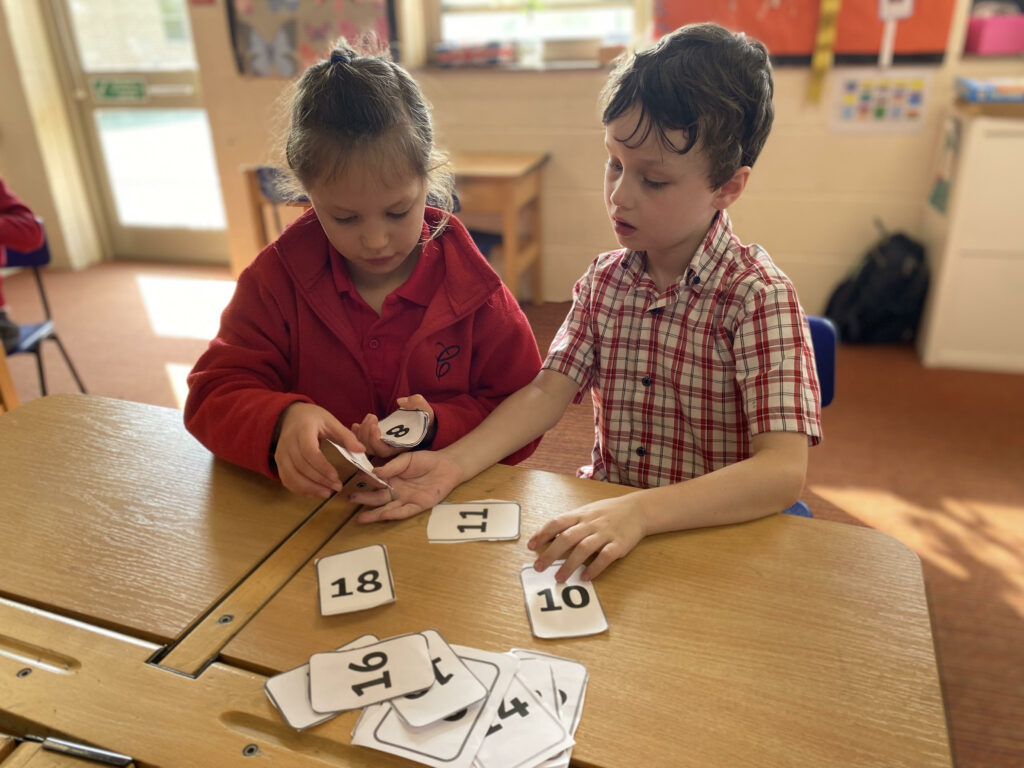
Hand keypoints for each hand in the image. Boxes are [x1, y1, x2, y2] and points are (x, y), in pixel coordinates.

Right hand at [274, 402, 363, 498]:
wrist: (290, 415)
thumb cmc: (313, 418)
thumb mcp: (331, 421)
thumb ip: (346, 436)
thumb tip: (361, 450)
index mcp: (302, 430)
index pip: (309, 452)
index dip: (322, 467)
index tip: (336, 477)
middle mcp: (288, 443)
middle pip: (301, 466)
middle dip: (319, 480)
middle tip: (337, 487)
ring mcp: (280, 453)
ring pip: (291, 476)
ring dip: (309, 488)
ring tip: (327, 493)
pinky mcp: (279, 462)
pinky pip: (286, 479)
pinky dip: (299, 489)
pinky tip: (314, 493)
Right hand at [348, 450, 461, 523]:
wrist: (446, 465)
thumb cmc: (425, 461)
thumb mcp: (407, 460)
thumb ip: (392, 466)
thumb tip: (375, 471)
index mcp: (391, 478)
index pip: (376, 480)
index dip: (367, 478)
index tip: (358, 475)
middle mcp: (396, 491)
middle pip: (377, 497)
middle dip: (364, 498)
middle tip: (350, 499)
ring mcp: (406, 499)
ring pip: (387, 508)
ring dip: (374, 514)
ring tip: (360, 518)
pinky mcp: (418, 505)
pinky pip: (404, 511)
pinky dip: (393, 514)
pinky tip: (382, 515)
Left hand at [352, 395, 434, 458]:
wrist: (423, 422)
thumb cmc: (424, 416)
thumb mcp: (424, 408)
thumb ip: (416, 403)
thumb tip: (401, 401)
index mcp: (402, 445)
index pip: (384, 451)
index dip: (375, 441)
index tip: (375, 426)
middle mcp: (391, 448)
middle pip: (372, 449)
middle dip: (367, 434)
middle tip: (372, 418)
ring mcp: (383, 444)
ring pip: (366, 446)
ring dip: (362, 432)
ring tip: (370, 417)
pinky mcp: (378, 439)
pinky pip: (364, 441)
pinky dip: (357, 434)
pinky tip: (355, 425)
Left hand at [527, 496, 647, 581]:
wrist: (637, 509)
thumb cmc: (607, 512)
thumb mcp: (587, 512)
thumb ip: (570, 523)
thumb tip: (547, 536)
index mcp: (580, 515)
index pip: (557, 523)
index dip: (542, 534)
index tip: (530, 546)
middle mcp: (591, 523)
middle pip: (567, 538)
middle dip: (550, 554)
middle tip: (538, 567)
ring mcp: (605, 533)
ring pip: (583, 549)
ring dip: (569, 565)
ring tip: (559, 578)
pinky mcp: (619, 544)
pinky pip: (605, 557)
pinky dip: (594, 568)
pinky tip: (585, 577)